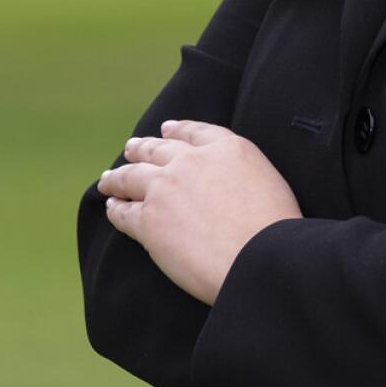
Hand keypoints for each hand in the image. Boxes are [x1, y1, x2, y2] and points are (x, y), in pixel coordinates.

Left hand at [96, 120, 302, 305]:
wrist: (259, 256)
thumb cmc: (275, 228)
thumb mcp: (269, 180)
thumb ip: (243, 171)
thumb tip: (229, 182)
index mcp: (227, 148)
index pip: (194, 131)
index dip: (177, 130)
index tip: (166, 129)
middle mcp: (191, 161)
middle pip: (157, 149)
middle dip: (142, 149)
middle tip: (132, 149)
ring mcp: (165, 189)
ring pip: (131, 176)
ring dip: (117, 176)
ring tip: (110, 180)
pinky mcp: (148, 221)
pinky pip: (123, 212)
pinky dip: (115, 209)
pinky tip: (112, 208)